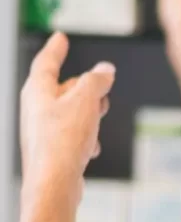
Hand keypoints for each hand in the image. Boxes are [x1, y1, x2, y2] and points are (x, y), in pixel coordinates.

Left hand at [18, 33, 115, 221]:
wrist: (53, 183)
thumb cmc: (62, 141)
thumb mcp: (85, 102)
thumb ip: (96, 81)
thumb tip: (105, 70)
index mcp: (37, 92)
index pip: (45, 62)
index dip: (55, 49)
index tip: (60, 38)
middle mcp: (35, 109)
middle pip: (60, 87)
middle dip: (83, 85)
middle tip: (101, 83)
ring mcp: (41, 130)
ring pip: (68, 112)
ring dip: (87, 111)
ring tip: (100, 114)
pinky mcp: (51, 149)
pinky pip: (70, 134)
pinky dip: (84, 136)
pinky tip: (92, 147)